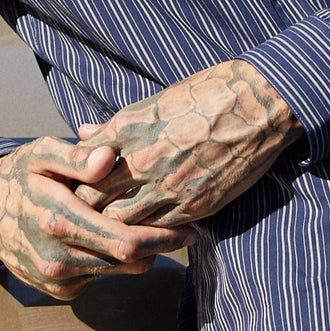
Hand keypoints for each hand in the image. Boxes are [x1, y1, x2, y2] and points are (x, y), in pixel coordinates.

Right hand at [0, 137, 195, 300]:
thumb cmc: (20, 175)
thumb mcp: (43, 154)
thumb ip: (78, 157)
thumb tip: (109, 159)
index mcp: (58, 219)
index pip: (125, 241)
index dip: (163, 238)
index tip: (191, 229)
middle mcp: (56, 257)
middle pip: (128, 262)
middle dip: (160, 248)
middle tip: (184, 233)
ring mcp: (55, 278)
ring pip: (117, 272)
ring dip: (137, 255)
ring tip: (147, 230)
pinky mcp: (56, 290)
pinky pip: (99, 278)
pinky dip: (110, 261)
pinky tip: (108, 240)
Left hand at [77, 61, 302, 228]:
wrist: (259, 105)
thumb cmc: (206, 94)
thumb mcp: (154, 101)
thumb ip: (116, 126)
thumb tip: (83, 134)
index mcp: (128, 130)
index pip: (80, 168)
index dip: (71, 182)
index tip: (70, 189)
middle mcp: (144, 162)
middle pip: (92, 203)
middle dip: (84, 211)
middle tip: (83, 216)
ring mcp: (170, 188)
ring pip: (122, 225)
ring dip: (114, 229)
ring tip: (111, 230)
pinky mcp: (197, 207)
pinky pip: (159, 233)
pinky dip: (148, 235)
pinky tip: (146, 233)